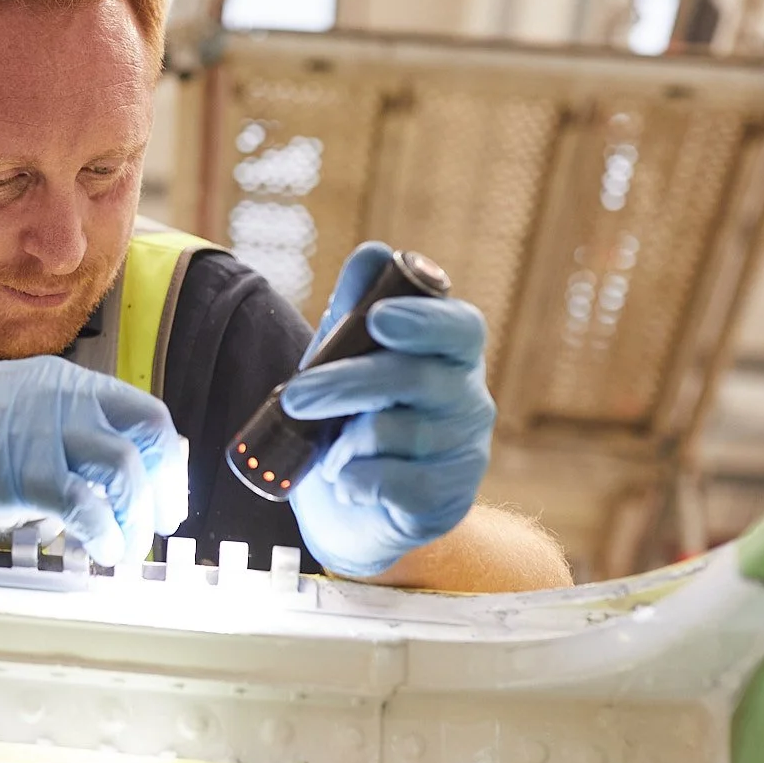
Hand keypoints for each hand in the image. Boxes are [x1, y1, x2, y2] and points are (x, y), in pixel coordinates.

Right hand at [0, 356, 186, 567]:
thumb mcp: (14, 417)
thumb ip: (59, 438)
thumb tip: (99, 484)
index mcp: (64, 381)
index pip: (144, 413)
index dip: (166, 460)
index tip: (166, 495)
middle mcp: (63, 395)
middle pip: (148, 435)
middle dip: (164, 487)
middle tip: (159, 525)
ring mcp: (43, 428)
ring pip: (125, 467)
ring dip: (137, 516)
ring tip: (125, 546)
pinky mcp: (21, 468)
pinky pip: (85, 502)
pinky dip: (104, 531)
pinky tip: (101, 548)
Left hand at [283, 242, 494, 576]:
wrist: (354, 509)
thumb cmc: (356, 415)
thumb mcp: (348, 356)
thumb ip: (357, 306)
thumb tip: (373, 253)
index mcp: (451, 355)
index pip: (459, 328)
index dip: (423, 320)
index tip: (378, 319)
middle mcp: (469, 399)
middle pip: (411, 379)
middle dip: (343, 383)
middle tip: (294, 396)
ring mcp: (464, 452)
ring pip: (393, 432)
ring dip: (343, 442)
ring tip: (330, 451)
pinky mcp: (445, 500)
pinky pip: (390, 482)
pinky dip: (354, 481)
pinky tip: (349, 483)